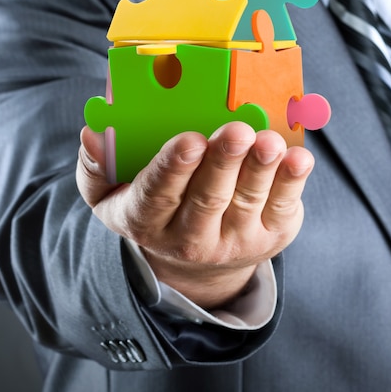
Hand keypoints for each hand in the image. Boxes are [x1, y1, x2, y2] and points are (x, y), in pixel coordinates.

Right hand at [76, 122, 313, 308]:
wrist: (198, 261)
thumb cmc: (155, 208)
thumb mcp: (112, 195)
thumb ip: (96, 166)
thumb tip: (91, 132)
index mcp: (147, 220)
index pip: (158, 194)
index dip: (174, 168)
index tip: (188, 140)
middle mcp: (190, 238)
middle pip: (208, 198)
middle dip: (223, 163)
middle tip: (235, 130)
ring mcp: (234, 240)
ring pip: (248, 201)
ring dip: (261, 170)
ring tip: (269, 142)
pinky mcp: (270, 236)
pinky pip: (283, 208)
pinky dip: (292, 183)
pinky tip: (299, 158)